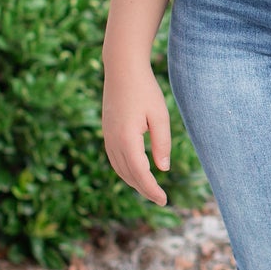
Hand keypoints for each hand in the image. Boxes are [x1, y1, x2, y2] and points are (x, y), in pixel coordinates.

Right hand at [101, 57, 172, 206]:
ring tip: (150, 189)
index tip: (164, 200)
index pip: (140, 173)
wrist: (122, 69)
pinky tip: (137, 171)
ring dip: (134, 182)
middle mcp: (113, 141)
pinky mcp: (107, 132)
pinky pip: (114, 159)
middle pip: (128, 175)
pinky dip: (126, 170)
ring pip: (119, 169)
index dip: (151, 190)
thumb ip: (162, 143)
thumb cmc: (145, 90)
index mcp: (127, 139)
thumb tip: (162, 169)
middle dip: (144, 189)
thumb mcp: (160, 116)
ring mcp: (107, 137)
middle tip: (160, 199)